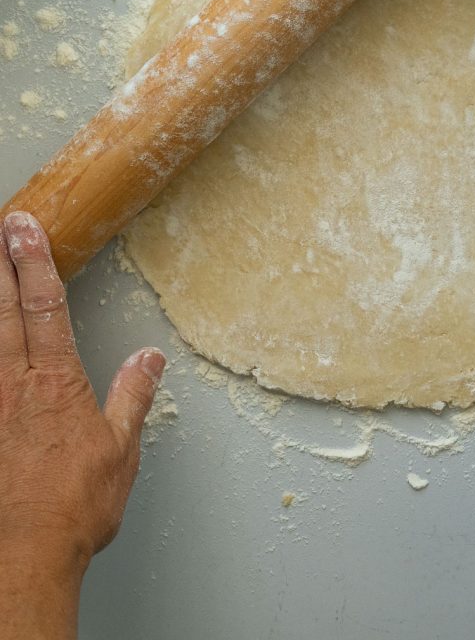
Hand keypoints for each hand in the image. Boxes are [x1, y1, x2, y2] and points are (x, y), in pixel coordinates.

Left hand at [0, 211, 164, 638]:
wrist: (22, 555)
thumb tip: (149, 359)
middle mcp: (14, 384)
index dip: (34, 263)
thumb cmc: (71, 508)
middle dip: (0, 264)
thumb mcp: (120, 450)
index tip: (24, 229)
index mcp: (55, 382)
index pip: (44, 306)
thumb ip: (132, 396)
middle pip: (3, 309)